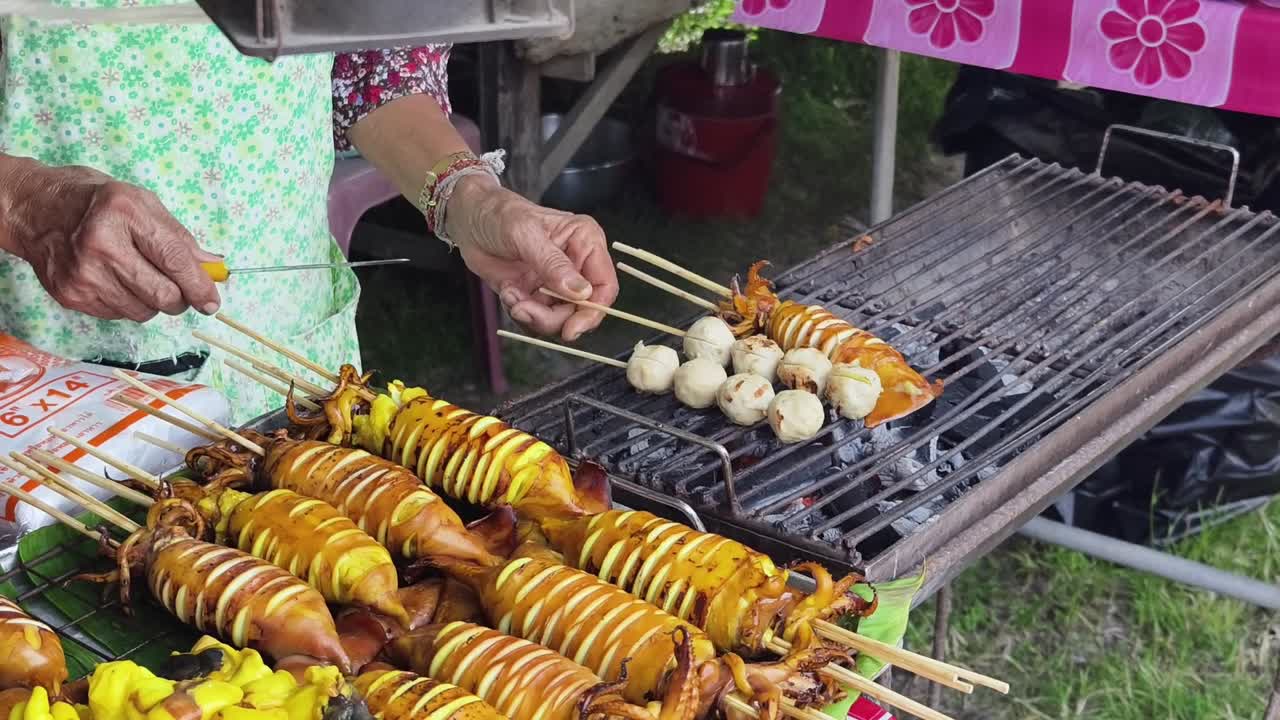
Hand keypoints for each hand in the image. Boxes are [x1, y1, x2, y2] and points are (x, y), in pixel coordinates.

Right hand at [0, 160, 221, 322]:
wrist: (37, 209)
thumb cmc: (97, 203)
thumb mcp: (143, 204)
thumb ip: (180, 238)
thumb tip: (213, 268)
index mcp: (125, 214)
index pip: (175, 260)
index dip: (200, 286)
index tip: (212, 302)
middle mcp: (102, 245)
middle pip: (162, 295)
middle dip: (181, 299)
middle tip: (179, 290)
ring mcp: (83, 274)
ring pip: (143, 312)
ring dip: (152, 302)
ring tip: (139, 277)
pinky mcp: (71, 295)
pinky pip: (118, 315)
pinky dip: (127, 304)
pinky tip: (115, 280)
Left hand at [445, 174, 618, 340]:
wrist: (467, 219)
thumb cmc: (499, 214)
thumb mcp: (526, 235)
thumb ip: (553, 264)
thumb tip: (581, 292)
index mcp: (585, 242)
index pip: (604, 286)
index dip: (593, 312)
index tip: (571, 328)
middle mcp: (576, 264)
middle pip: (581, 310)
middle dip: (553, 318)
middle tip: (523, 309)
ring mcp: (556, 282)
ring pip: (559, 319)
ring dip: (533, 316)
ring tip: (512, 297)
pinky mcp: (536, 294)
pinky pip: (537, 318)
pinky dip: (521, 312)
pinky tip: (508, 292)